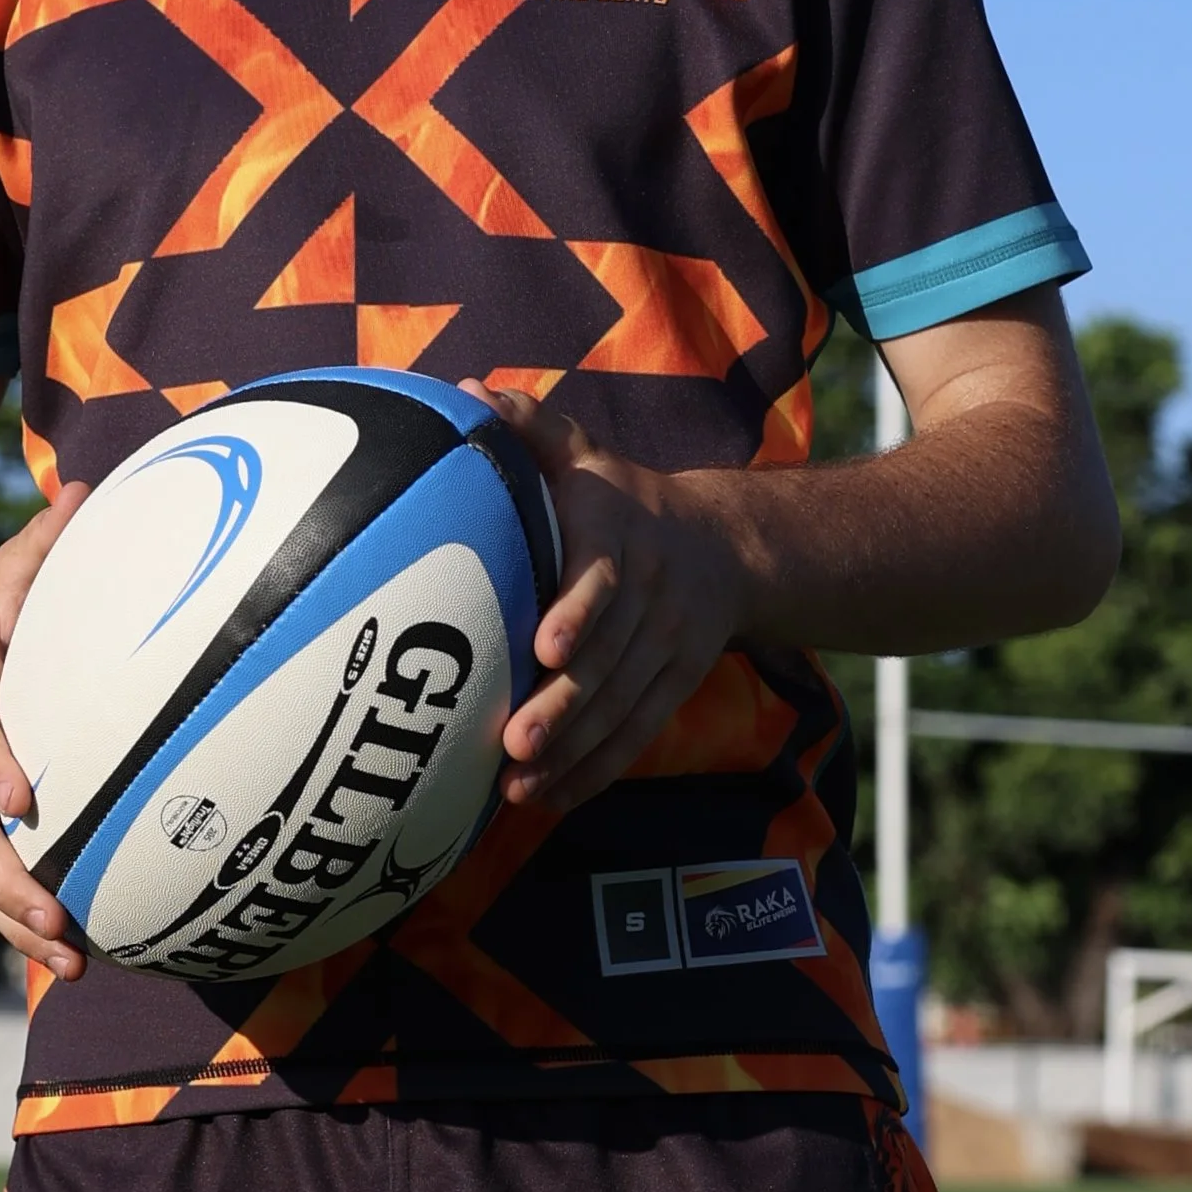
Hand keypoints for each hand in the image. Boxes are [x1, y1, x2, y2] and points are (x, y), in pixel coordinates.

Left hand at [472, 392, 756, 813]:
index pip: (602, 578)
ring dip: (573, 752)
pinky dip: (596, 771)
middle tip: (513, 744)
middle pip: (610, 660)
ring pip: (623, 707)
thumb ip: (531, 427)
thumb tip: (465, 393)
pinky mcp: (673, 685)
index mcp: (621, 538)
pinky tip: (547, 799)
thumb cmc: (622, 496)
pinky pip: (637, 734)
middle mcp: (650, 597)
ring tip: (518, 787)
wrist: (726, 545)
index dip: (579, 613)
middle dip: (563, 706)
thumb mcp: (586, 452)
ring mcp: (667, 648)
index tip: (546, 647)